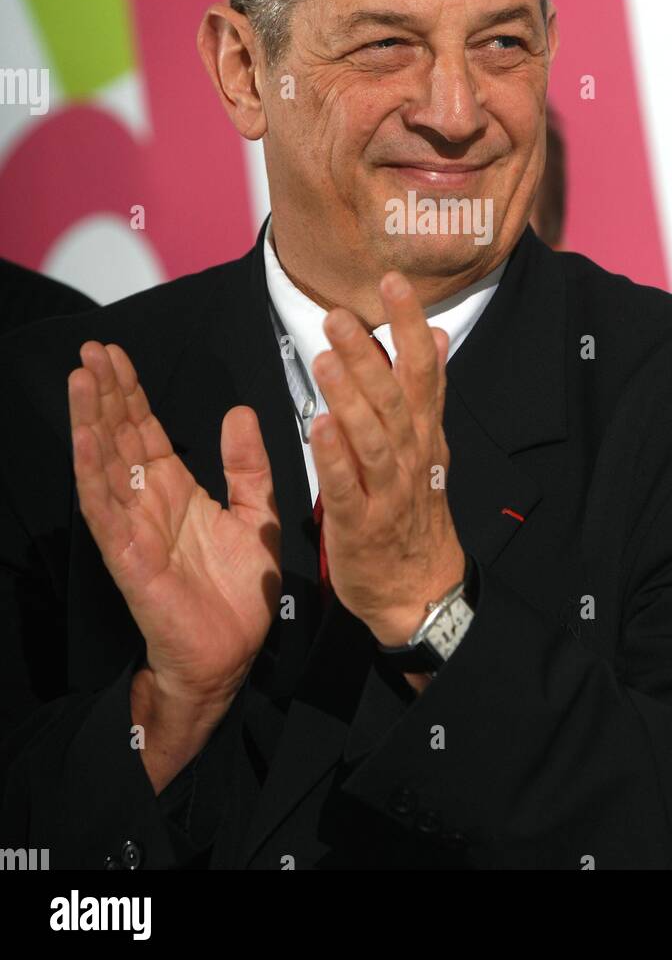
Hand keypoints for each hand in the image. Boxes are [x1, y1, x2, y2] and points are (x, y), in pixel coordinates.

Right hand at [69, 341, 280, 707]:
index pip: (144, 430)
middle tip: (90, 350)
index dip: (129, 392)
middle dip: (103, 392)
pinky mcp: (128, 557)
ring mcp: (132, 528)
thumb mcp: (257, 515)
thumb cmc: (240, 593)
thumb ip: (248, 466)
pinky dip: (93, 473)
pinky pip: (105, 510)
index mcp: (175, 490)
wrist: (232, 655)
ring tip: (81, 378)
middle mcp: (147, 503)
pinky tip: (84, 439)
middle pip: (118, 436)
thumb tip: (239, 412)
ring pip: (103, 463)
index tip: (115, 355)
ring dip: (90, 420)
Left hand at [310, 271, 464, 646]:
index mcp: (423, 432)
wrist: (420, 590)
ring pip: (373, 437)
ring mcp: (388, 491)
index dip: (409, 324)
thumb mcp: (429, 443)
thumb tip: (435, 335)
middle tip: (339, 314)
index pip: (421, 369)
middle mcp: (411, 455)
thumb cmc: (415, 510)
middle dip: (369, 353)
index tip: (394, 280)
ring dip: (351, 397)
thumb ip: (427, 389)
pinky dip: (335, 458)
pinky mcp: (361, 524)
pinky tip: (320, 427)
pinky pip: (347, 487)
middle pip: (393, 397)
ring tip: (327, 358)